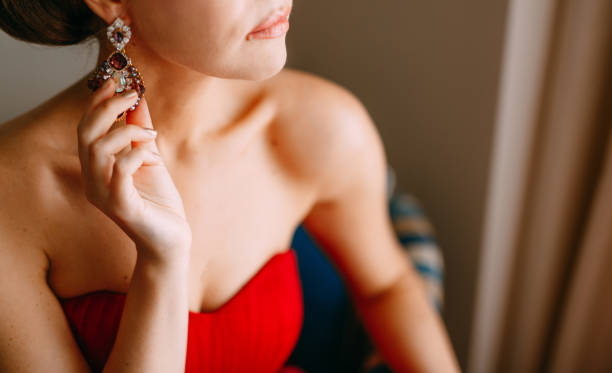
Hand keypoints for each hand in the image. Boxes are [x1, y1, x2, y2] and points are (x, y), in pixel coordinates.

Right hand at [77, 79, 191, 263]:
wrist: (171, 239)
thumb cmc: (159, 202)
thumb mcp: (150, 159)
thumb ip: (140, 132)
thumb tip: (138, 100)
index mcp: (97, 169)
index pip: (86, 129)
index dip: (96, 103)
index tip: (112, 80)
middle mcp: (93, 181)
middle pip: (86, 134)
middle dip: (107, 108)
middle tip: (132, 94)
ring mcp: (103, 194)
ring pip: (98, 150)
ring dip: (126, 132)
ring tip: (151, 134)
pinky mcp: (120, 206)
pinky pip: (119, 171)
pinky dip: (136, 154)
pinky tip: (153, 156)